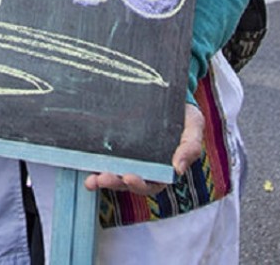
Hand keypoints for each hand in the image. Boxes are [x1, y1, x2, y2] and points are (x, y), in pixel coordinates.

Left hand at [83, 103, 202, 194]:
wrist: (170, 94)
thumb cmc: (185, 115)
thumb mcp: (194, 127)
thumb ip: (190, 148)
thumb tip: (178, 169)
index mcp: (165, 169)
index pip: (152, 183)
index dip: (140, 184)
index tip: (129, 177)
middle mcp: (145, 167)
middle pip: (129, 182)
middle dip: (116, 183)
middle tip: (104, 178)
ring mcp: (129, 158)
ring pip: (115, 175)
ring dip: (103, 179)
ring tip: (92, 179)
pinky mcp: (117, 147)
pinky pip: (104, 159)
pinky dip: (94, 166)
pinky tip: (85, 167)